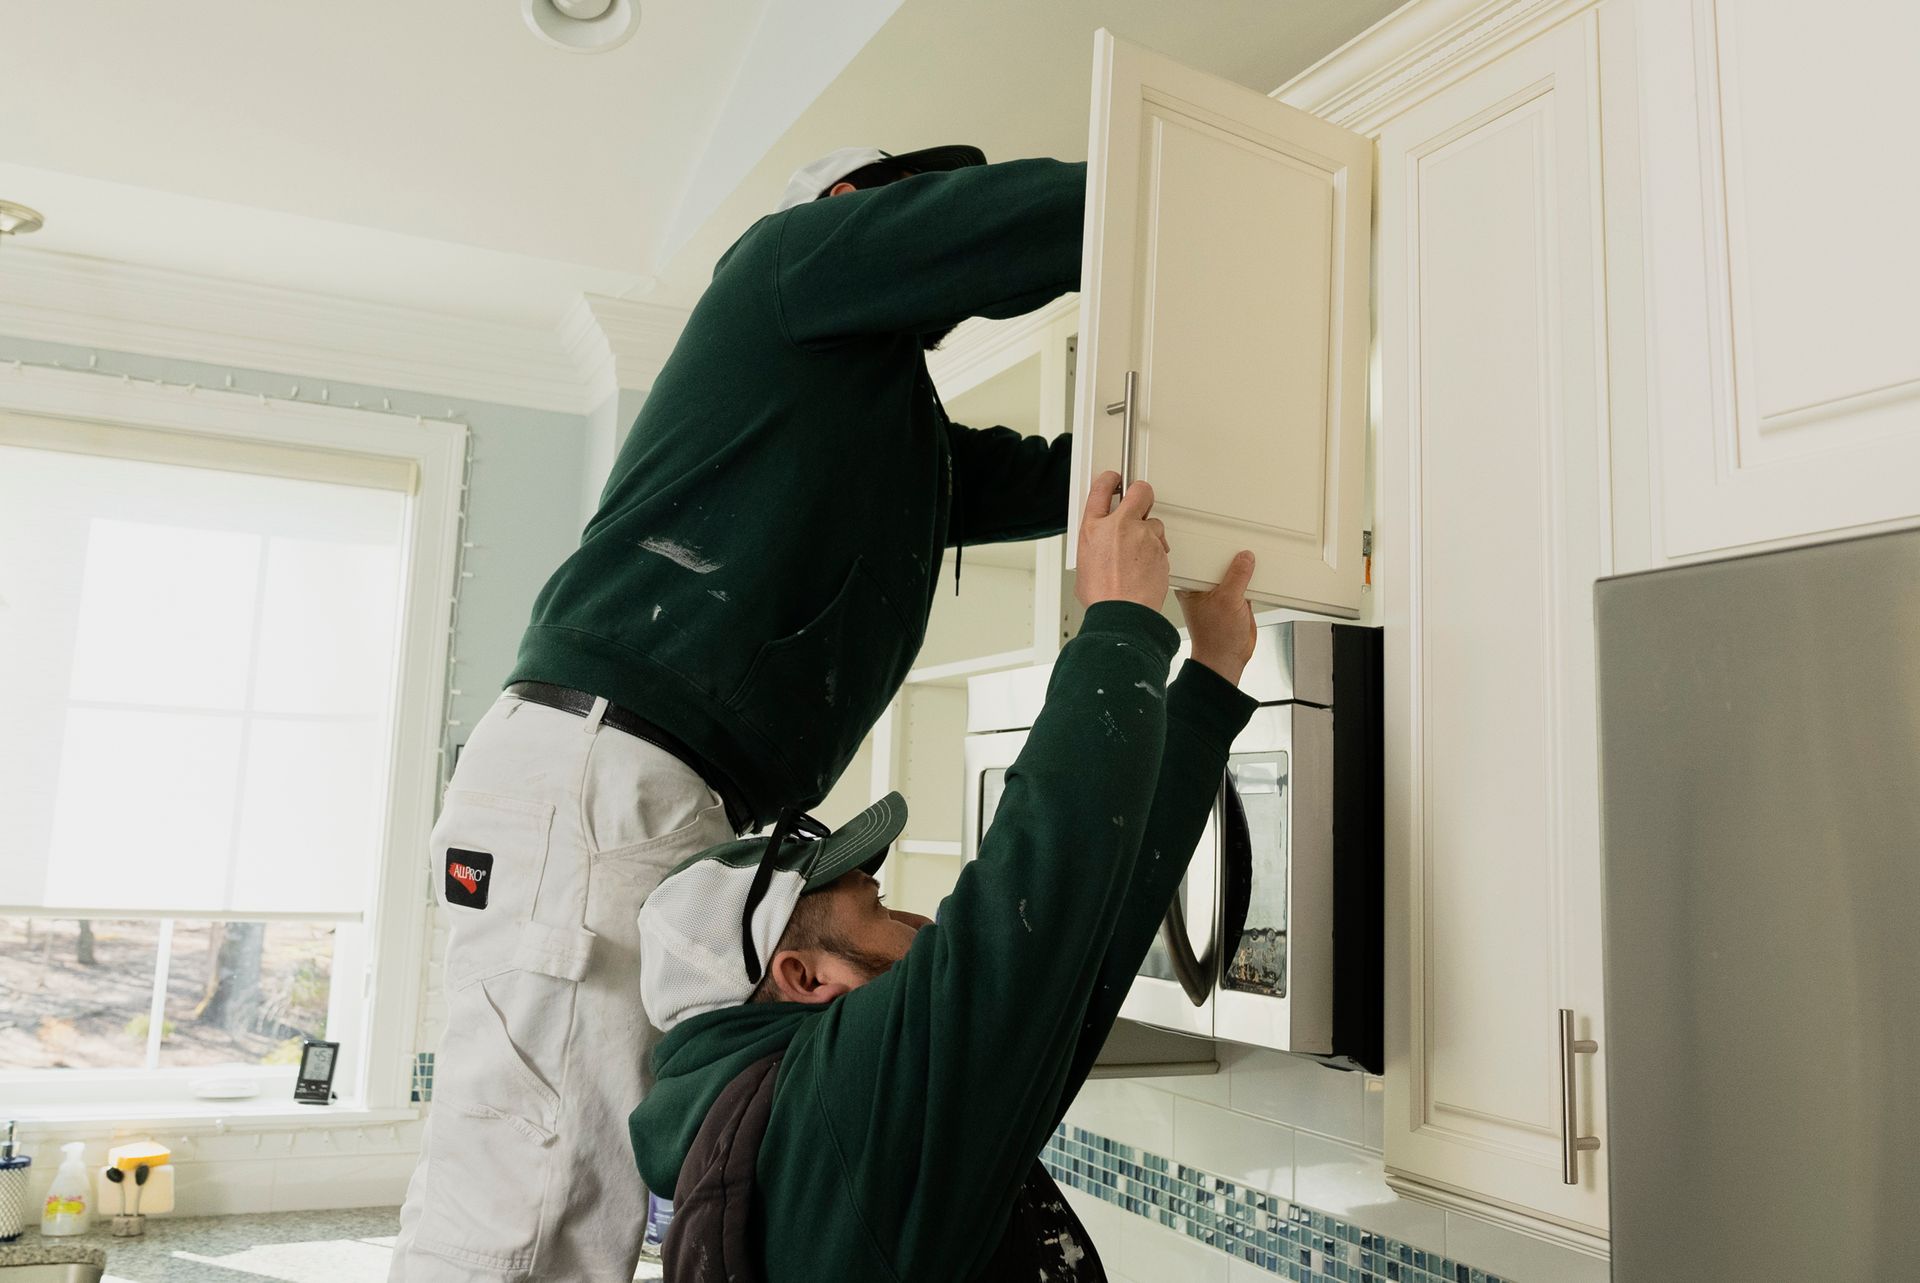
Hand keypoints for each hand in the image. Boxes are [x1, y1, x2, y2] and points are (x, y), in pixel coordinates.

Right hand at [1075, 471, 1169, 609]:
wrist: (1123, 613)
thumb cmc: (1102, 596)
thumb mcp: (1084, 564)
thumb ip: (1094, 545)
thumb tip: (1100, 545)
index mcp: (1093, 528)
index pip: (1101, 488)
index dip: (1110, 480)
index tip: (1114, 480)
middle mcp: (1119, 526)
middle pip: (1139, 491)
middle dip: (1141, 493)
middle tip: (1140, 501)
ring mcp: (1143, 536)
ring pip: (1154, 522)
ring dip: (1150, 533)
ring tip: (1139, 554)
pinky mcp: (1160, 549)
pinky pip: (1161, 544)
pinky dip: (1156, 553)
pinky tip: (1146, 568)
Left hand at [1177, 551, 1256, 684]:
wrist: (1228, 658)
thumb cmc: (1216, 637)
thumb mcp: (1228, 601)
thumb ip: (1238, 576)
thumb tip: (1245, 557)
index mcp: (1192, 586)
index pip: (1201, 559)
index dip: (1211, 548)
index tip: (1224, 537)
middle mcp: (1204, 588)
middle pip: (1218, 563)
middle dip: (1230, 556)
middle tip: (1241, 543)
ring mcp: (1220, 594)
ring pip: (1232, 573)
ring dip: (1242, 569)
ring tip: (1252, 557)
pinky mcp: (1234, 601)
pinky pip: (1244, 584)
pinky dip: (1251, 580)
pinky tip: (1258, 573)